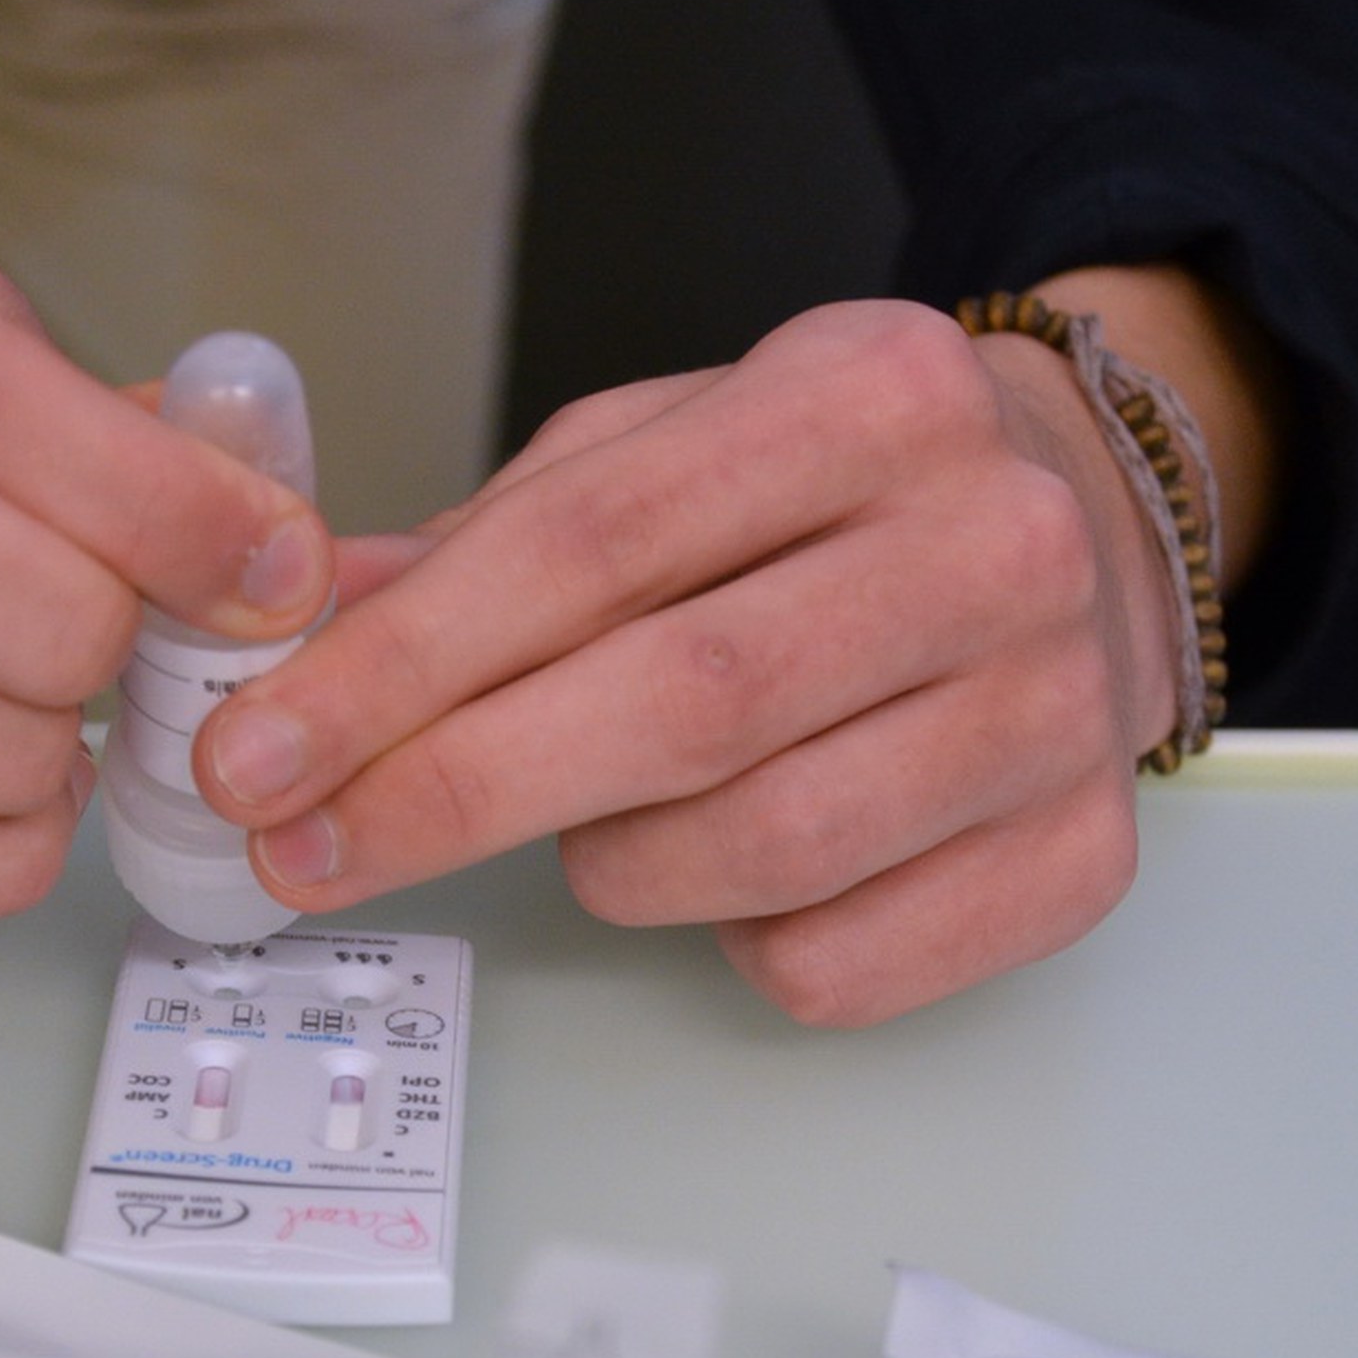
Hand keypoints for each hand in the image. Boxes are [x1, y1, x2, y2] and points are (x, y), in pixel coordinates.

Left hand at [192, 296, 1198, 1025]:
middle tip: (304, 850)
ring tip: (580, 831)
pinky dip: (733, 943)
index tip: (257, 755)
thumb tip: (305, 637)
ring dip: (608, 866)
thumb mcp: (678, 448)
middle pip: (680, 703)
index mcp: (872, 396)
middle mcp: (995, 544)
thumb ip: (500, 538)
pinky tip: (724, 879)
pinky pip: (839, 961)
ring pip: (759, 848)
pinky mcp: (1080, 863)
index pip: (593, 541)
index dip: (402, 665)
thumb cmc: (844, 499)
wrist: (1100, 535)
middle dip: (451, 790)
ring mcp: (1058, 712)